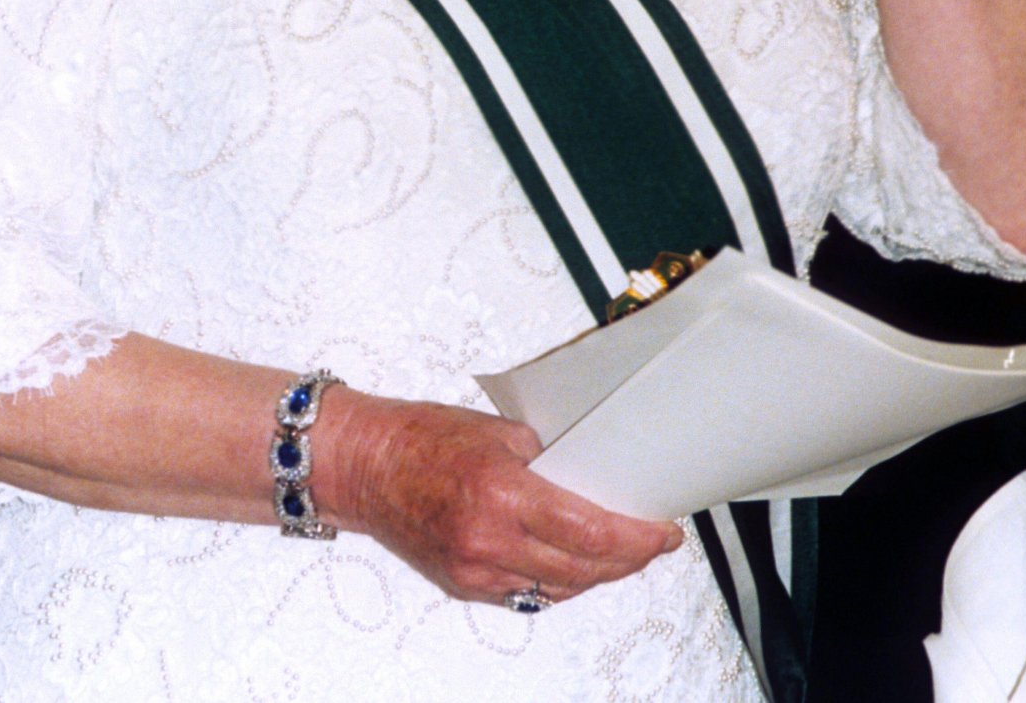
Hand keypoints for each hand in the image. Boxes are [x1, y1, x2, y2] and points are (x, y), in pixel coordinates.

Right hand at [317, 389, 681, 604]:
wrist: (363, 466)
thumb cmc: (421, 437)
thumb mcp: (496, 431)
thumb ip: (544, 458)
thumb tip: (590, 477)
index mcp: (501, 493)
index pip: (588, 532)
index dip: (634, 540)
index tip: (661, 533)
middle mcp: (489, 541)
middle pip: (582, 570)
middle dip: (627, 560)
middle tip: (652, 542)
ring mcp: (475, 571)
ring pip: (559, 588)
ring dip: (596, 574)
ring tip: (620, 551)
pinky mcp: (465, 585)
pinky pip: (527, 594)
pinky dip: (557, 581)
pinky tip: (573, 562)